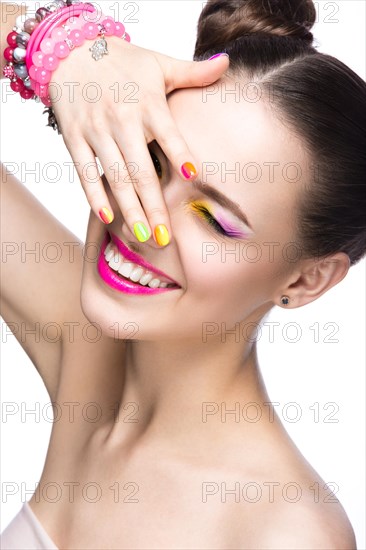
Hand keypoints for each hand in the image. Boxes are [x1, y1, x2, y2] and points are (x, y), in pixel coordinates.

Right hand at [50, 36, 228, 244]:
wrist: (69, 51)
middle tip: (165, 237)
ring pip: (115, 176)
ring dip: (128, 208)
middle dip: (153, 205)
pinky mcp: (74, 137)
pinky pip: (85, 171)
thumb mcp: (159, 63)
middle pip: (140, 169)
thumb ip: (192, 71)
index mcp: (147, 102)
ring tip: (141, 236)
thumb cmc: (122, 62)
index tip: (192, 176)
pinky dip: (94, 195)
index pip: (167, 132)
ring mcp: (96, 130)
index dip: (178, 152)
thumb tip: (227, 62)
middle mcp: (122, 119)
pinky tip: (107, 217)